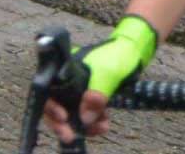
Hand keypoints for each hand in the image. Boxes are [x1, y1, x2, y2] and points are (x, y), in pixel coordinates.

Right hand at [43, 15, 158, 143]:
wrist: (136, 49)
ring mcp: (78, 88)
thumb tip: (85, 119)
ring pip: (72, 112)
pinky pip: (86, 112)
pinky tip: (103, 125)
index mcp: (64, 69)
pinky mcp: (89, 96)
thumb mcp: (109, 73)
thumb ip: (97, 94)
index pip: (48, 92)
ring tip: (99, 129)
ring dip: (82, 124)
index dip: (51, 108)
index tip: (63, 118)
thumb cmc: (119, 54)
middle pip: (57, 106)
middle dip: (64, 123)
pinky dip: (93, 121)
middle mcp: (66, 79)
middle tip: (72, 136)